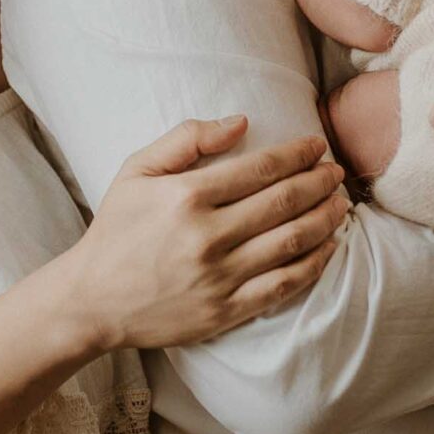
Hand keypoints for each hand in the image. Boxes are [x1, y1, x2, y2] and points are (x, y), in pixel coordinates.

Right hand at [62, 117, 349, 349]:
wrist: (92, 300)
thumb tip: (240, 122)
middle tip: (337, 172)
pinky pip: (284, 286)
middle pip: (283, 203)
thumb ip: (186, 138)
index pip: (260, 169)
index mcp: (186, 197)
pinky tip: (328, 247)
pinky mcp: (226, 311)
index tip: (317, 146)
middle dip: (319, 183)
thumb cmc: (116, 229)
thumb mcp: (136, 170)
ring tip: (341, 204)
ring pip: (291, 243)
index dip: (297, 154)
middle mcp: (207, 236)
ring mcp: (219, 277)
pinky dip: (314, 264)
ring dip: (325, 219)